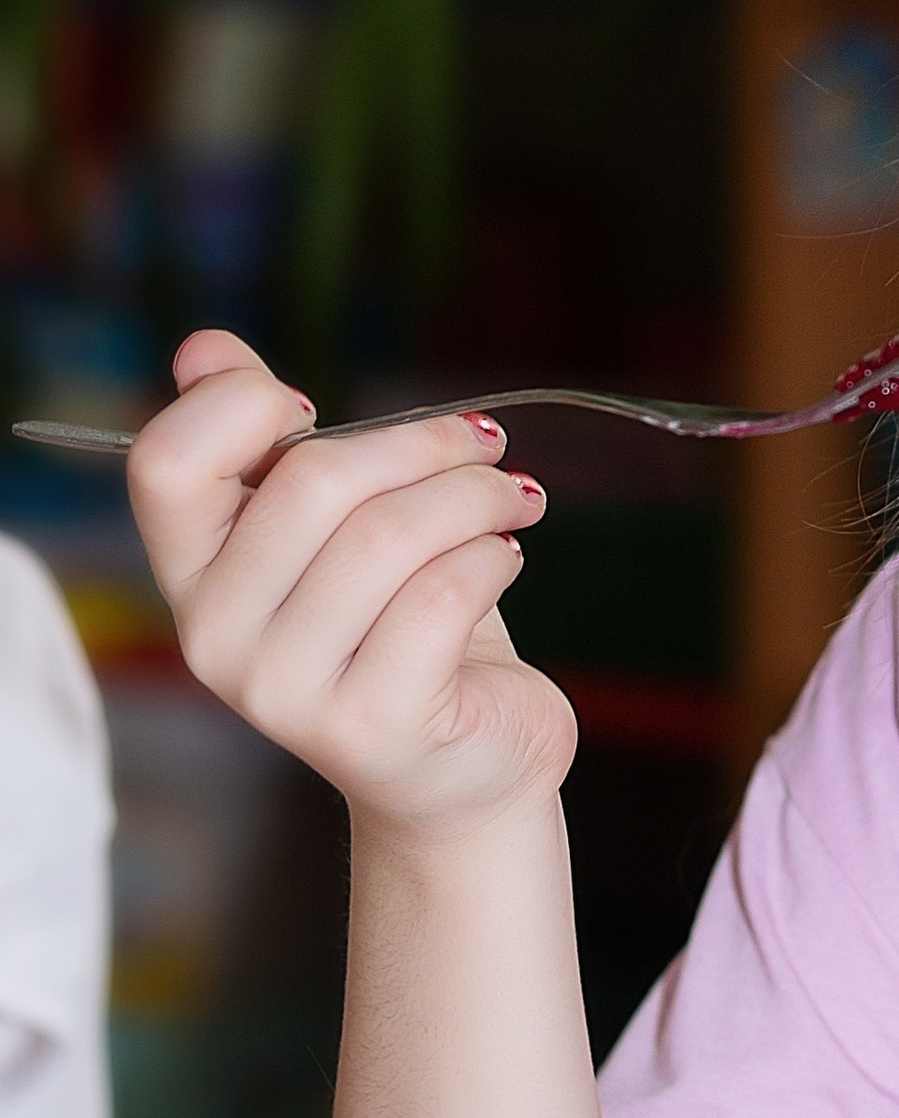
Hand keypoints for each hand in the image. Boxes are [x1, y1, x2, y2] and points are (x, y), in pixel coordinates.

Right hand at [128, 329, 574, 834]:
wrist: (467, 768)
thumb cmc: (401, 627)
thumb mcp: (336, 530)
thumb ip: (269, 445)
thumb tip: (205, 349)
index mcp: (190, 575)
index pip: (167, 462)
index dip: (244, 406)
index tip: (316, 407)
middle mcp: (215, 638)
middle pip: (312, 483)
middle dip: (420, 444)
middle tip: (482, 443)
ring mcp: (284, 692)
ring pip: (390, 535)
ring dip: (476, 496)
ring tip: (512, 499)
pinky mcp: (369, 726)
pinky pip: (442, 594)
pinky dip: (495, 556)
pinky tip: (507, 558)